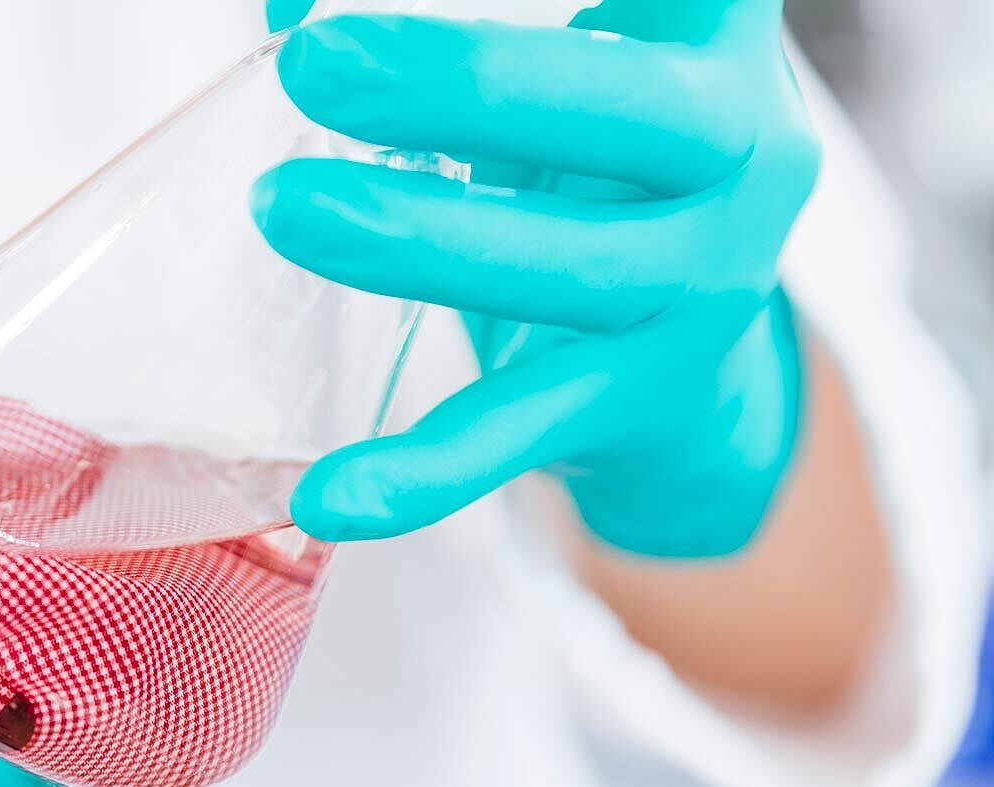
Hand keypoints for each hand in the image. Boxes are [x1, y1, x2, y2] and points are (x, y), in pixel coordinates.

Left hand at [255, 0, 818, 556]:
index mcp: (718, 44)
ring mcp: (702, 291)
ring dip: (419, 242)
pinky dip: (423, 473)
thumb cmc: (594, 165)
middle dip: (467, 89)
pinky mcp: (635, 401)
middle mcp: (743, 160)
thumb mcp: (559, 78)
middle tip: (317, 65)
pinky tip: (327, 498)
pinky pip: (521, 433)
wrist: (691, 357)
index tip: (406, 3)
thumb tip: (283, 3)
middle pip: (629, 113)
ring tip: (283, 206)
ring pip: (571, 270)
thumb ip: (453, 31)